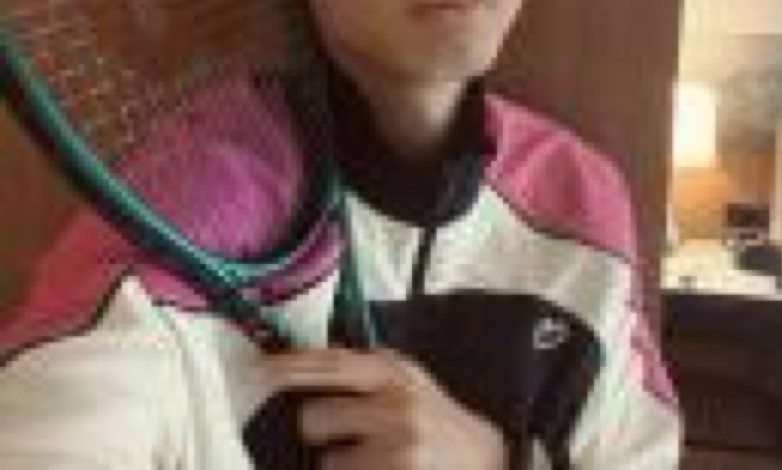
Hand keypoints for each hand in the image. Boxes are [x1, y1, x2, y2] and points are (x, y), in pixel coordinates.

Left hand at [264, 346, 506, 469]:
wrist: (486, 458)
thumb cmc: (434, 416)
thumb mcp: (406, 379)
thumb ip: (363, 369)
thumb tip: (302, 364)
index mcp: (392, 371)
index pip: (328, 363)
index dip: (286, 368)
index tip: (254, 373)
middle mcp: (396, 404)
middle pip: (313, 418)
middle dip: (317, 431)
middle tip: (342, 435)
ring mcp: (399, 448)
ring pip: (326, 463)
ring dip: (339, 465)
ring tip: (370, 460)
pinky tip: (378, 469)